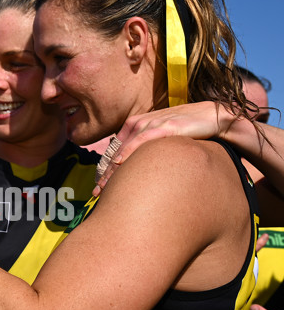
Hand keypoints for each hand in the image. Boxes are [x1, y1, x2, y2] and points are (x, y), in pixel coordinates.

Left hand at [92, 101, 230, 194]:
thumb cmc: (188, 129)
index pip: (114, 148)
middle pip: (116, 150)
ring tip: (104, 186)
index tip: (99, 186)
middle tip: (96, 192)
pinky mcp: (166, 126)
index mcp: (136, 124)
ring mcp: (152, 123)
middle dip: (105, 173)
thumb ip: (147, 147)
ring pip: (125, 147)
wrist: (213, 117)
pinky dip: (129, 151)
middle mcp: (140, 123)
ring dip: (113, 168)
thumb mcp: (161, 137)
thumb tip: (137, 168)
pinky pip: (142, 140)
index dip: (105, 168)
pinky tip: (120, 163)